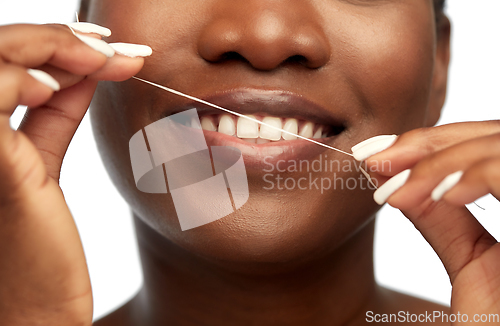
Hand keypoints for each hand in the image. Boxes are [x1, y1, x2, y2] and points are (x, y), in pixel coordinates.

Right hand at [0, 23, 148, 325]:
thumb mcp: (43, 160)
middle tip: (113, 48)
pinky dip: (22, 77)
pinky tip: (61, 83)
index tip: (108, 49)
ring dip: (49, 47)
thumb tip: (78, 68)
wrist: (34, 309)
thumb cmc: (39, 244)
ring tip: (99, 59)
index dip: (52, 44)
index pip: (2, 62)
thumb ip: (52, 113)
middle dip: (57, 39)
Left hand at [356, 121, 499, 323]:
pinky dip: (477, 174)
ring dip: (442, 161)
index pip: (489, 147)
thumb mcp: (471, 263)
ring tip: (398, 190)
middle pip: (497, 135)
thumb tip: (394, 174)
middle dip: (430, 143)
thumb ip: (442, 218)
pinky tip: (442, 196)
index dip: (435, 144)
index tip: (381, 156)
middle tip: (377, 159)